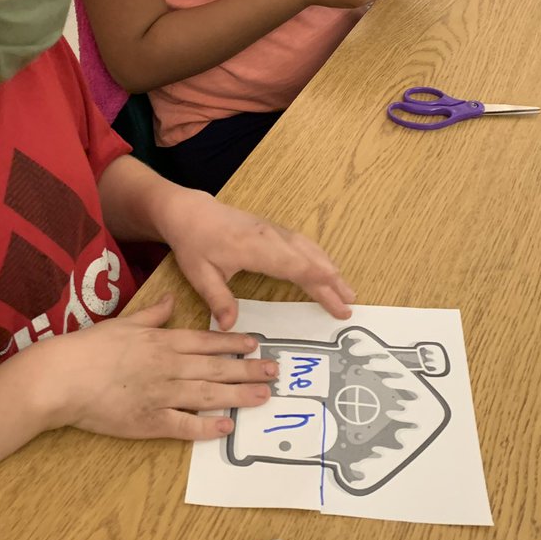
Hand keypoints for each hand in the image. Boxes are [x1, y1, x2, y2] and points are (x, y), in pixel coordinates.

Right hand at [37, 295, 276, 439]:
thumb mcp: (124, 323)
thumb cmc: (89, 348)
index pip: (207, 341)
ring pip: (209, 395)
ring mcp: (162, 396)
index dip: (234, 343)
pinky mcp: (150, 422)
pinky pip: (185, 426)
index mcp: (162, 342)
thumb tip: (170, 299)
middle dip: (249, 369)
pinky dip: (208, 427)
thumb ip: (152, 314)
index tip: (256, 344)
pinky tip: (227, 426)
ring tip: (263, 396)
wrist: (63, 378)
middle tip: (274, 372)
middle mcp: (169, 367)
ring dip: (239, 396)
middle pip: (217, 369)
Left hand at [157, 190, 355, 329]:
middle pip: (308, 258)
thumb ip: (217, 300)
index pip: (293, 266)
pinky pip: (302, 242)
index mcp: (254, 248)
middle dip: (331, 281)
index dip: (317, 281)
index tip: (336, 298)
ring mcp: (274, 230)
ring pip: (309, 248)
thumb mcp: (199, 274)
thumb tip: (231, 327)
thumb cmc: (195, 243)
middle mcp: (270, 236)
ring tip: (347, 290)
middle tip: (349, 304)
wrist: (191, 212)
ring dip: (330, 268)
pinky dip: (319, 256)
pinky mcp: (274, 229)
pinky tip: (328, 268)